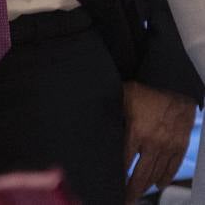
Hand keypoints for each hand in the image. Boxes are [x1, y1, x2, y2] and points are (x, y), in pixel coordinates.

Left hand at [122, 80, 194, 202]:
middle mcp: (154, 142)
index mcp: (136, 131)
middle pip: (141, 173)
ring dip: (147, 185)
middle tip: (125, 199)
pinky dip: (166, 177)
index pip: (124, 161)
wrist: (173, 85)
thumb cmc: (144, 90)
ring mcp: (169, 145)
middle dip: (132, 189)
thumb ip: (112, 115)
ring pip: (157, 172)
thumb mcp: (121, 99)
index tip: (111, 184)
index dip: (118, 175)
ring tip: (138, 194)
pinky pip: (173, 166)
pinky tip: (158, 183)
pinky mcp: (181, 144)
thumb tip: (96, 123)